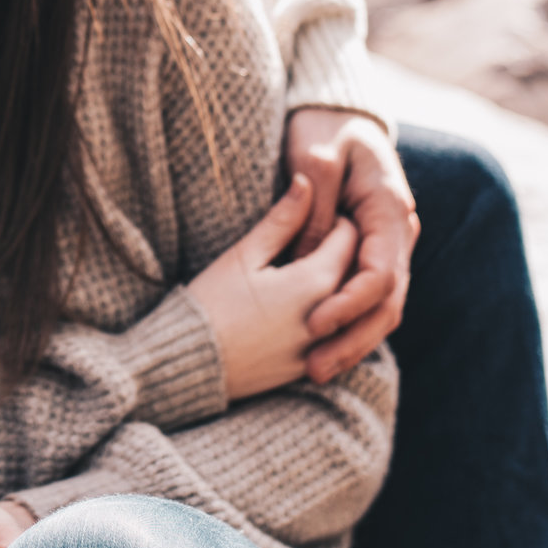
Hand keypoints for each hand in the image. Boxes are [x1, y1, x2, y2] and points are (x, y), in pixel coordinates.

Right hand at [185, 175, 362, 400]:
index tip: (317, 211)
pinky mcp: (312, 365)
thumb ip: (282, 219)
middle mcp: (331, 315)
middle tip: (316, 234)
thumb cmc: (211, 302)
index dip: (336, 217)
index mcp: (316, 280)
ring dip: (341, 282)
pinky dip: (334, 313)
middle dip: (344, 248)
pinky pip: (339, 332)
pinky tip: (308, 302)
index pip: (351, 236)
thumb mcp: (244, 254)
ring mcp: (323, 345)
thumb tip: (306, 182)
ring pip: (352, 304)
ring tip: (311, 266)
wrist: (190, 364)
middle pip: (357, 269)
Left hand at [285, 109, 417, 382]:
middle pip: (388, 302)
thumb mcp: (315, 153)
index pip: (380, 272)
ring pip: (383, 308)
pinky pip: (369, 300)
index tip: (314, 324)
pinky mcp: (374, 255)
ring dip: (353, 342)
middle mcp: (398, 233)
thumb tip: (307, 257)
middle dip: (353, 339)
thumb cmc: (325, 129)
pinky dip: (351, 328)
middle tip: (313, 368)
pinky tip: (323, 351)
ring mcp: (389, 246)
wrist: (341, 116)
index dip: (348, 304)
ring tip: (314, 371)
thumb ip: (314, 203)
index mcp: (389, 208)